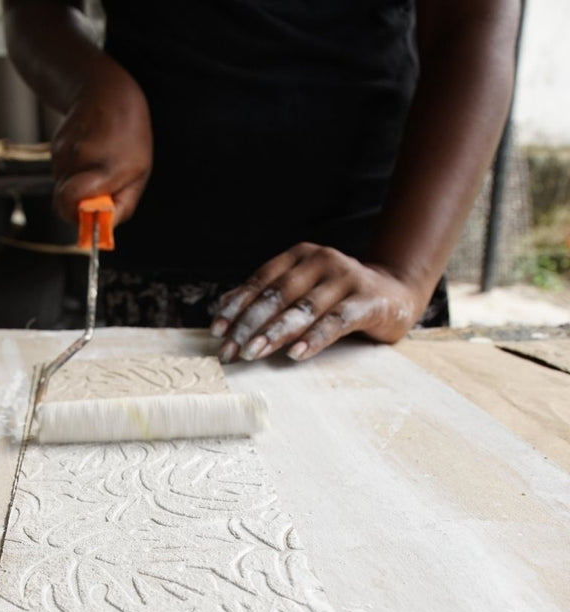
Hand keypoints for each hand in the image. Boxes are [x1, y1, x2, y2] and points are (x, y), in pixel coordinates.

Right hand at [51, 61, 151, 226]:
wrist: (106, 90)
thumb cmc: (130, 135)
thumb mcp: (140, 173)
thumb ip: (122, 205)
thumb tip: (104, 231)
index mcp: (105, 168)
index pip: (72, 203)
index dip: (78, 218)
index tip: (91, 218)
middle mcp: (79, 160)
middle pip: (65, 203)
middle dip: (79, 206)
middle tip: (100, 193)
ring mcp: (63, 153)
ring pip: (62, 189)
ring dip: (78, 187)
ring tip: (97, 165)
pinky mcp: (54, 148)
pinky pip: (60, 174)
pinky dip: (73, 173)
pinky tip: (87, 154)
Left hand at [210, 243, 422, 362]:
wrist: (395, 294)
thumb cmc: (337, 297)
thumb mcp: (302, 292)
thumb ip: (268, 297)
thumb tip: (223, 310)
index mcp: (300, 256)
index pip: (261, 281)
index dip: (237, 306)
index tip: (216, 331)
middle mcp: (322, 260)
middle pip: (278, 295)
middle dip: (250, 324)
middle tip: (230, 350)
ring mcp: (347, 278)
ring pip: (303, 308)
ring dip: (275, 333)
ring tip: (253, 353)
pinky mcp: (368, 301)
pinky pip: (336, 321)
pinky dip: (313, 338)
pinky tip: (295, 354)